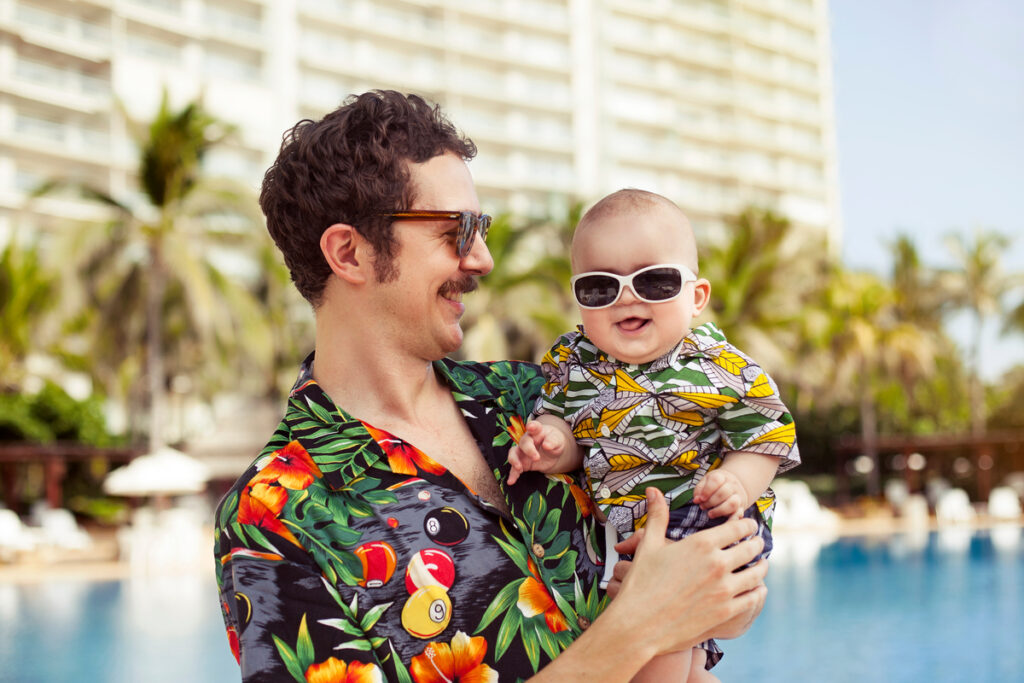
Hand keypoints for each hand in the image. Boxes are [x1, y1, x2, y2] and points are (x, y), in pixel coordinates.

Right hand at [507, 420, 566, 484]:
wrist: (553, 453)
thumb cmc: (555, 442)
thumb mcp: (558, 441)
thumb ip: (553, 441)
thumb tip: (546, 445)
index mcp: (538, 431)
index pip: (534, 427)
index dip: (532, 426)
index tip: (531, 427)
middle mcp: (528, 440)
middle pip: (524, 442)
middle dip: (528, 450)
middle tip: (537, 458)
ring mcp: (523, 451)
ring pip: (513, 453)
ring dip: (514, 460)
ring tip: (519, 468)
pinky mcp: (522, 462)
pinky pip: (515, 468)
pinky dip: (512, 475)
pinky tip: (511, 481)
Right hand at [602, 488, 766, 657]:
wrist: (639, 623)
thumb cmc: (641, 583)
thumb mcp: (649, 545)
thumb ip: (657, 516)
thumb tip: (653, 490)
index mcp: (701, 544)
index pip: (737, 528)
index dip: (747, 525)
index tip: (750, 526)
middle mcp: (717, 564)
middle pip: (751, 549)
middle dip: (757, 544)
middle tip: (758, 543)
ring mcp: (724, 590)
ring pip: (756, 574)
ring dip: (762, 567)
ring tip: (761, 565)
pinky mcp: (725, 612)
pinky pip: (753, 598)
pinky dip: (758, 591)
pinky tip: (756, 589)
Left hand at [693, 468, 747, 518]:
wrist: (734, 487)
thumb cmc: (716, 485)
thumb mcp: (706, 482)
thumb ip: (699, 489)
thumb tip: (696, 500)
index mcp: (723, 476)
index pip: (716, 480)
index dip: (706, 490)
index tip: (700, 499)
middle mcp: (733, 485)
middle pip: (723, 492)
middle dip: (710, 502)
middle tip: (703, 506)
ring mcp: (739, 496)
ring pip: (732, 503)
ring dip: (719, 511)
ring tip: (710, 514)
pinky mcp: (741, 508)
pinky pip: (739, 514)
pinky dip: (732, 519)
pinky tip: (723, 521)